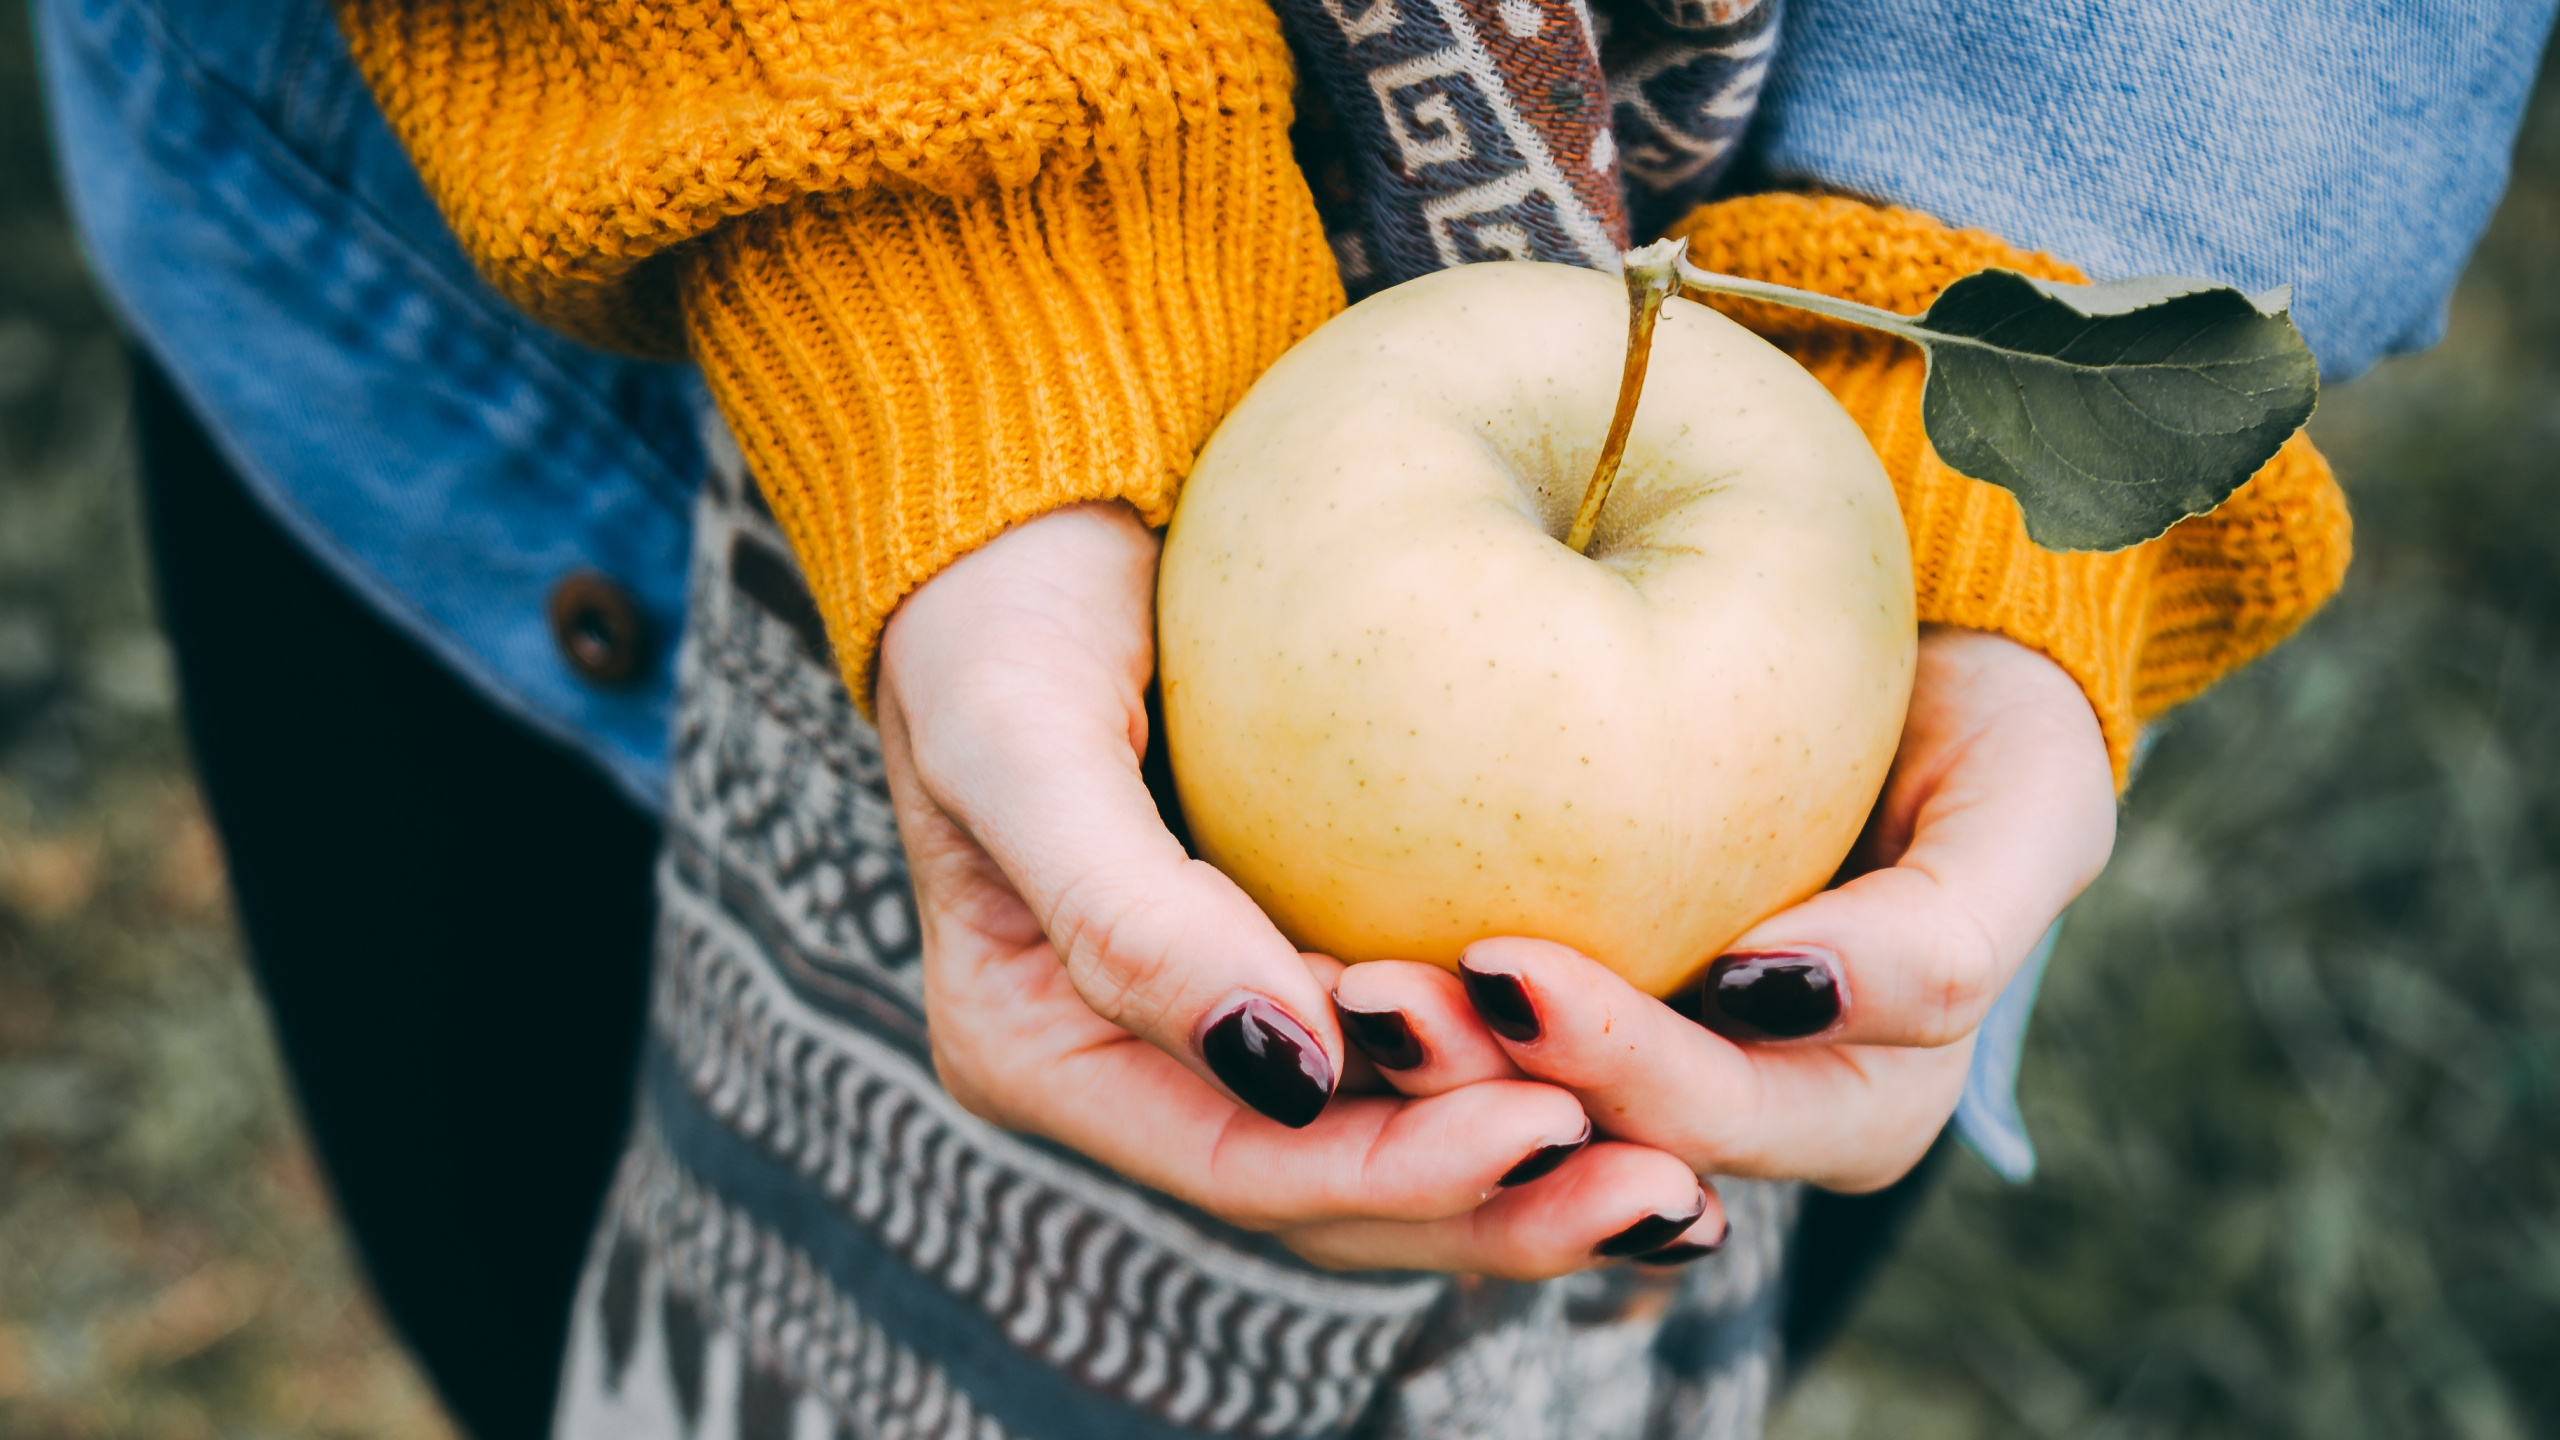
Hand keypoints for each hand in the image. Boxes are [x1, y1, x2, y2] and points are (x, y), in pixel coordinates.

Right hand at [875, 503, 1710, 1274]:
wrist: (1029, 503)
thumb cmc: (1000, 607)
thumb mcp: (1022, 741)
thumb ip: (1122, 914)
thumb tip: (1288, 1073)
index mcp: (1045, 1051)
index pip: (1241, 1164)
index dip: (1396, 1173)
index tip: (1546, 1122)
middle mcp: (1145, 1064)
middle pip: (1335, 1195)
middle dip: (1495, 1207)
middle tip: (1667, 1192)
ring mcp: (1233, 1017)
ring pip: (1394, 1148)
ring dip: (1532, 1172)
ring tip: (1683, 1183)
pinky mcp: (1313, 951)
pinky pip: (1429, 1050)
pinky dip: (1528, 1074)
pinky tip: (1644, 1080)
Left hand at [1332, 626, 2116, 1209]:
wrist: (1917, 651)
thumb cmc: (1987, 728)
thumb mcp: (2029, 808)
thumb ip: (1952, 923)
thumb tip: (1774, 996)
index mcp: (1849, 1099)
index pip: (1713, 1113)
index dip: (1619, 1065)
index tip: (1512, 972)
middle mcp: (1738, 1106)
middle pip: (1589, 1133)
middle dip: (1480, 1086)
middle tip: (1377, 996)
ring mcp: (1647, 1055)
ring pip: (1514, 1109)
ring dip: (1416, 1068)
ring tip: (1324, 984)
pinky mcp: (1568, 1002)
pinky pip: (1472, 1035)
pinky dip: (1394, 1006)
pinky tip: (1302, 948)